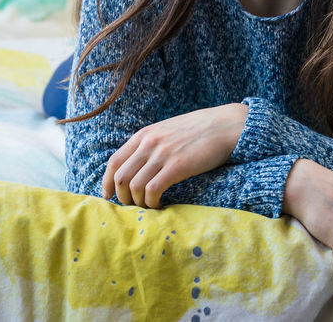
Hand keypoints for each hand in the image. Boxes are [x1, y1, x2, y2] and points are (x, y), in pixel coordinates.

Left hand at [102, 103, 247, 208]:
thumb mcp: (166, 132)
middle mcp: (148, 143)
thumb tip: (135, 168)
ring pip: (134, 186)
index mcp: (143, 135)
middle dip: (122, 198)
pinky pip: (153, 190)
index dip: (107, 183)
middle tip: (132, 207)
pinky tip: (160, 205)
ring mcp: (162, 154)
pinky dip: (152, 203)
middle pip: (120, 177)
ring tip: (148, 207)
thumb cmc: (197, 131)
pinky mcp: (177, 166)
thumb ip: (149, 145)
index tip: (109, 197)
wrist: (224, 125)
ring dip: (137, 203)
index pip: (113, 162)